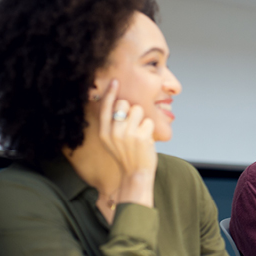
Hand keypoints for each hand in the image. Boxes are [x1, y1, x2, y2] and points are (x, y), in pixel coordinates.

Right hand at [98, 80, 156, 207]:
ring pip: (138, 110)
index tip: (115, 81)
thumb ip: (112, 124)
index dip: (110, 93)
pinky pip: (149, 121)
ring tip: (140, 134)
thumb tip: (118, 102)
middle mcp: (113, 132)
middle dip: (132, 111)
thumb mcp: (111, 141)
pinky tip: (146, 141)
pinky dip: (150, 129)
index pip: (105, 107)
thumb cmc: (127, 155)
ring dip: (142, 120)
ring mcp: (127, 134)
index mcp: (104, 132)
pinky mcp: (141, 137)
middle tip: (133, 126)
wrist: (136, 174)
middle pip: (124, 104)